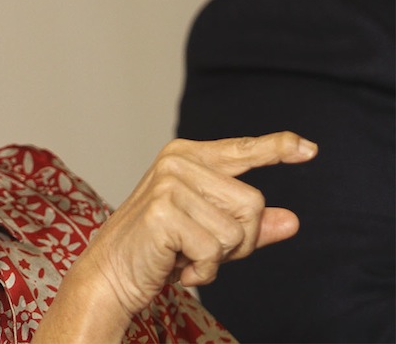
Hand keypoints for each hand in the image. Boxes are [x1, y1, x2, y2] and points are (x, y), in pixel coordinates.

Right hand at [34, 132, 316, 342]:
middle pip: (252, 203)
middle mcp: (177, 162)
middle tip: (202, 250)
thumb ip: (248, 225)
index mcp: (187, 156)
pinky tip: (177, 265)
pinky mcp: (163, 212)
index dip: (278, 148)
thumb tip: (291, 221)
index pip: (243, 149)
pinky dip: (202, 270)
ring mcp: (168, 184)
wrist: (111, 272)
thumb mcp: (209, 233)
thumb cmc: (159, 248)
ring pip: (236, 230)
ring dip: (218, 258)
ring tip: (185, 255)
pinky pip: (214, 249)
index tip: (307, 149)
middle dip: (239, 240)